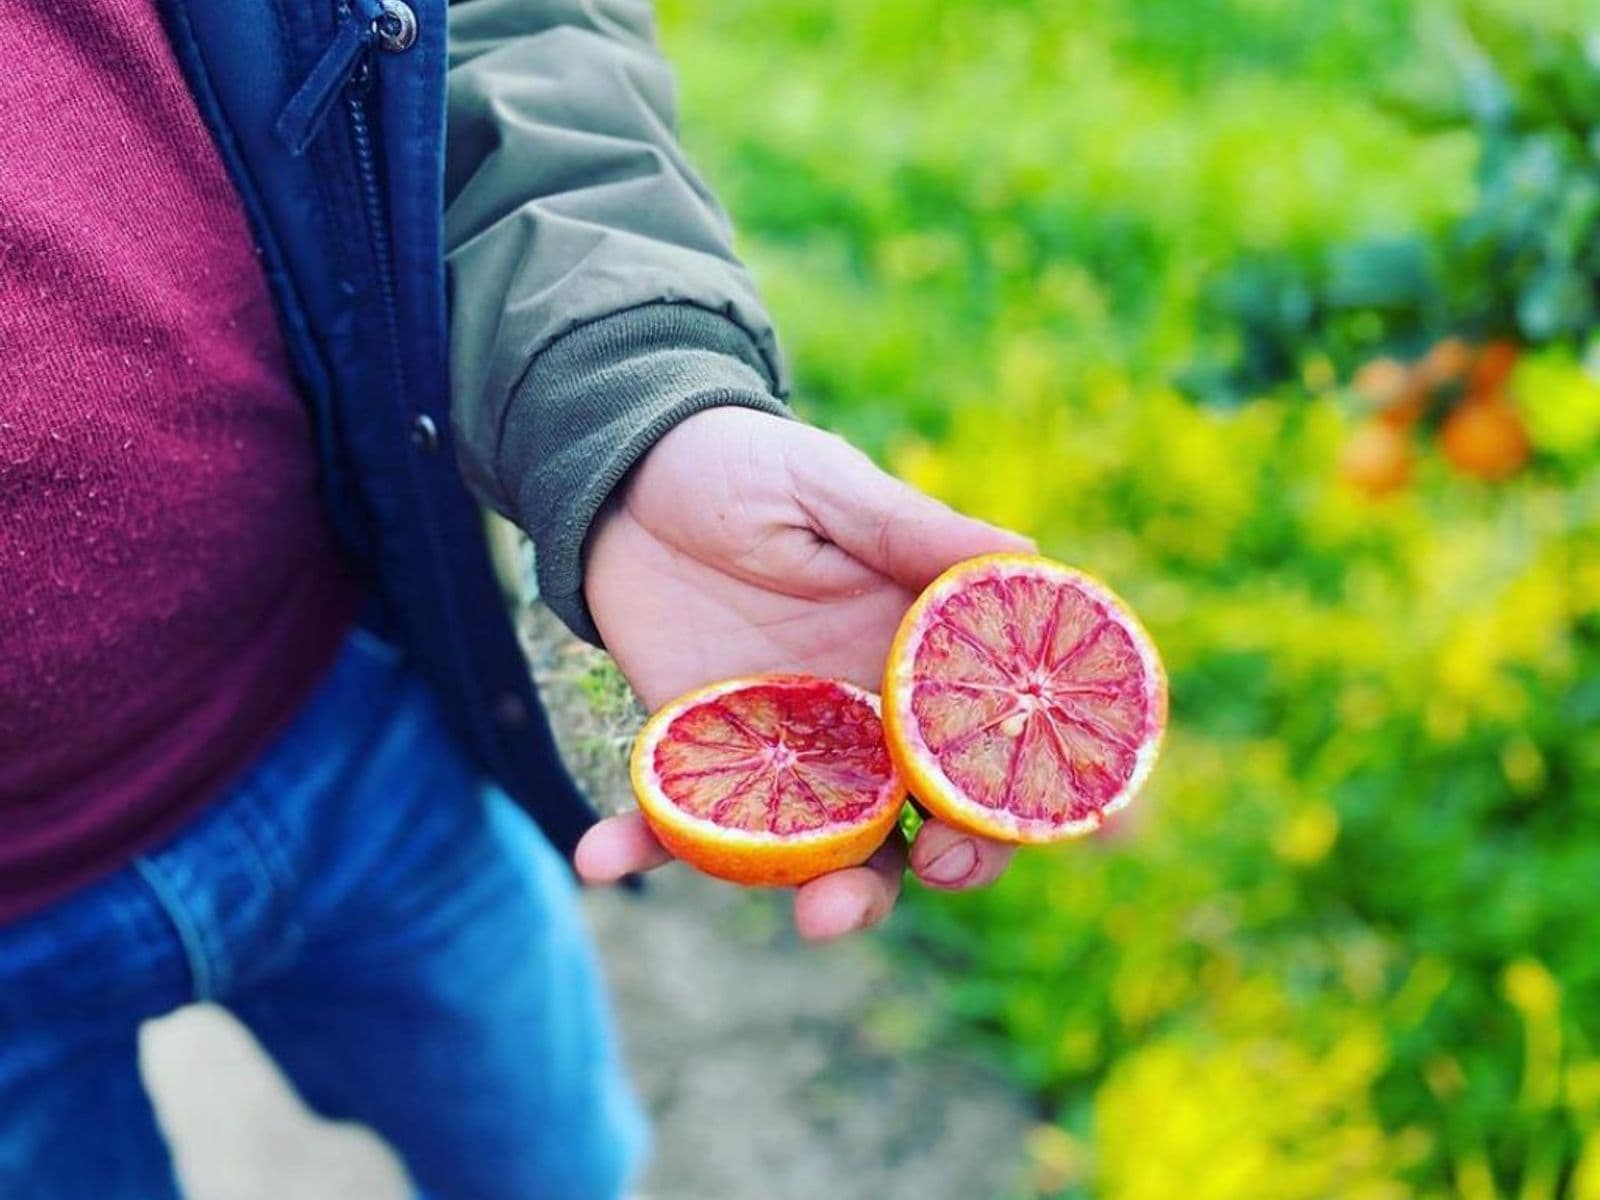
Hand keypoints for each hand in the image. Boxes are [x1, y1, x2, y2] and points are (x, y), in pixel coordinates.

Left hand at [574, 407, 1033, 939]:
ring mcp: (777, 747)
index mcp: (910, 655)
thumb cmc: (740, 465)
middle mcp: (858, 716)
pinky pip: (673, 819)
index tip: (1102, 831)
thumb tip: (1024, 557)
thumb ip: (909, 531)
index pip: (992, 735)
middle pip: (922, 818)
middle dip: (942, 863)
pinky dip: (643, 847)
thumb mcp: (826, 485)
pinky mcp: (690, 752)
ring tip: (809, 915)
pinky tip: (599, 858)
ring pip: (820, 849)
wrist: (621, 473)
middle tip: (929, 865)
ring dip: (822, 892)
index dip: (1047, 784)